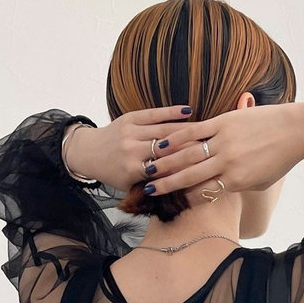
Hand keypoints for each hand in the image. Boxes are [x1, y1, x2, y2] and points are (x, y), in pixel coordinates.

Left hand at [63, 105, 197, 191]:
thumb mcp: (132, 188)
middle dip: (191, 150)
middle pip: (168, 150)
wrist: (90, 153)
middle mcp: (132, 150)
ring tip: (206, 132)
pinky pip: (154, 113)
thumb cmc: (115, 174)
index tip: (206, 169)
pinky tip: (189, 112)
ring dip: (187, 131)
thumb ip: (154, 188)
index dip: (186, 170)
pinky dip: (172, 113)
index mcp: (133, 171)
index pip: (166, 170)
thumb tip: (183, 190)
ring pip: (164, 131)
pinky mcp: (130, 117)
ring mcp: (131, 132)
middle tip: (213, 149)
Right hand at [133, 102, 303, 196]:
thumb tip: (219, 189)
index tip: (168, 203)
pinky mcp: (224, 122)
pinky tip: (163, 143)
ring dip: (166, 163)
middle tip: (149, 190)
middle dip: (168, 185)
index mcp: (236, 181)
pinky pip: (196, 131)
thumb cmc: (280, 159)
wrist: (295, 130)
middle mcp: (228, 163)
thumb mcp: (260, 182)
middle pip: (190, 176)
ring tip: (149, 168)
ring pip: (188, 154)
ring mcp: (225, 141)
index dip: (184, 199)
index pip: (203, 193)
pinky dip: (177, 137)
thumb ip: (238, 186)